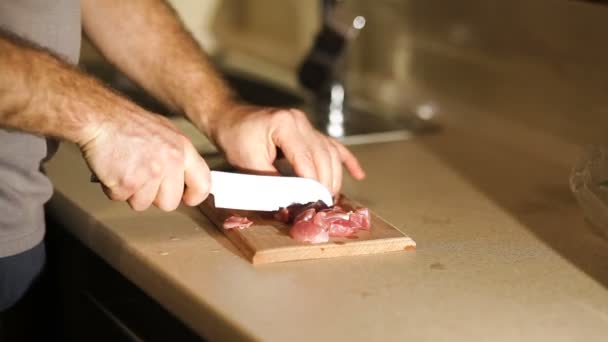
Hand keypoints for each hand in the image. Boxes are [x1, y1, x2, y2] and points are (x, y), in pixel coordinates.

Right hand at [80, 109, 209, 210]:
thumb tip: (186, 181)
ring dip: (130, 192)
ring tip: (125, 168)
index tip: (186, 198)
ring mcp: (150, 172)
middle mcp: (171, 161)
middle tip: (141, 178)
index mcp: (183, 149)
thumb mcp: (165, 134)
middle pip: (170, 203)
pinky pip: (120, 199)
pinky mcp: (128, 181)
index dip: (193, 196)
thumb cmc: (128, 125)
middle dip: (153, 197)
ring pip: (143, 204)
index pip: (203, 184)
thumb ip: (178, 158)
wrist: (99, 117)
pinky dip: (112, 188)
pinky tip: (112, 169)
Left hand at [209, 104, 364, 194]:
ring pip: (331, 153)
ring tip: (333, 199)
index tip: (312, 206)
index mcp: (285, 124)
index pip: (306, 159)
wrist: (230, 117)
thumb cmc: (235, 137)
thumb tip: (290, 203)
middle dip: (325, 184)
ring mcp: (307, 125)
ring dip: (335, 177)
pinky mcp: (309, 132)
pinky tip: (358, 174)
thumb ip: (271, 181)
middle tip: (323, 207)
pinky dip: (346, 161)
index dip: (311, 185)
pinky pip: (333, 146)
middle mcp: (300, 121)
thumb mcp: (248, 162)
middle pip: (323, 156)